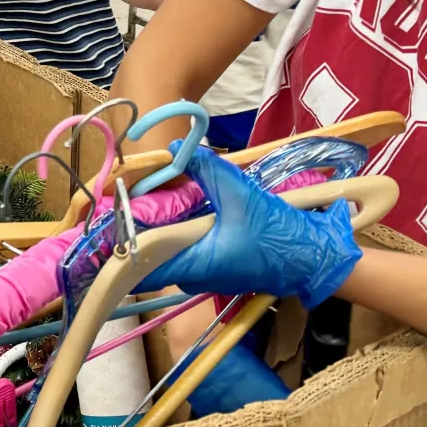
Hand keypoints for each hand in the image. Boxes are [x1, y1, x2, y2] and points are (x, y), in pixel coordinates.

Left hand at [144, 149, 362, 308]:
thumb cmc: (275, 232)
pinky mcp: (216, 271)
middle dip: (141, 233)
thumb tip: (174, 148)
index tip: (115, 220)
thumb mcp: (239, 193)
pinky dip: (180, 238)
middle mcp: (193, 278)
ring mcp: (205, 277)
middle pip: (151, 260)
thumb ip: (205, 170)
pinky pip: (186, 256)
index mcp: (193, 265)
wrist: (311, 257)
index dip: (123, 247)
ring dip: (162, 234)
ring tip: (157, 204)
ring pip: (169, 258)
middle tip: (136, 201)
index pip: (141, 268)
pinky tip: (183, 215)